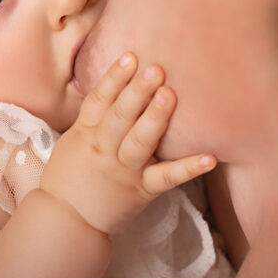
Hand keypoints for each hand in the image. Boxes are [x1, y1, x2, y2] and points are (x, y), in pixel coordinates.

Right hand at [40, 53, 216, 233]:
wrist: (67, 221)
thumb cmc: (71, 175)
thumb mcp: (73, 139)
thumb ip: (93, 114)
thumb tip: (115, 81)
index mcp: (87, 133)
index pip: (99, 100)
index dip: (114, 77)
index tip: (130, 56)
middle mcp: (105, 149)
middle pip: (120, 116)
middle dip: (137, 91)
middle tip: (155, 68)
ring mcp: (125, 170)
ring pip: (140, 142)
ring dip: (155, 119)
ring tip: (169, 95)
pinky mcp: (142, 190)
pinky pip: (167, 178)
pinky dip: (189, 168)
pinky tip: (210, 157)